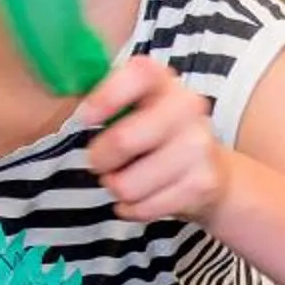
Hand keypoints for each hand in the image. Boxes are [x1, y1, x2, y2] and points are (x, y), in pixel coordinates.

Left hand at [79, 53, 230, 224]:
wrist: (215, 170)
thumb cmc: (160, 137)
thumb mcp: (138, 109)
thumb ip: (107, 105)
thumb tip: (70, 111)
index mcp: (164, 82)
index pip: (139, 75)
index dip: (106, 96)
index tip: (86, 118)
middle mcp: (188, 108)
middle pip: (123, 140)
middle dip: (100, 160)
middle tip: (101, 163)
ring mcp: (198, 147)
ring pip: (128, 185)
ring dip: (117, 188)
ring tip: (128, 180)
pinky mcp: (202, 184)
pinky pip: (144, 208)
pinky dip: (133, 209)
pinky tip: (143, 197)